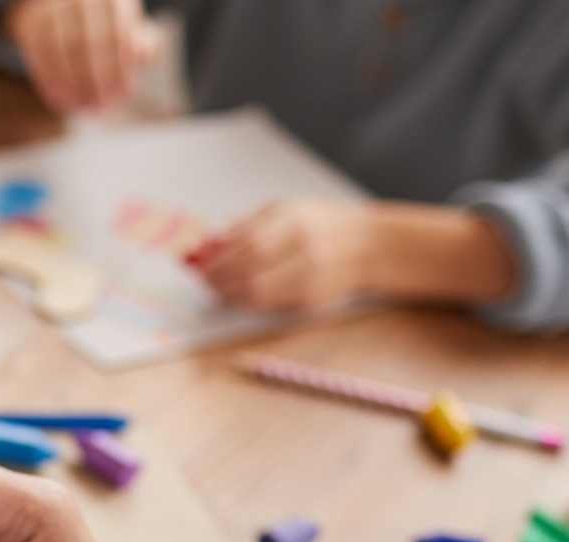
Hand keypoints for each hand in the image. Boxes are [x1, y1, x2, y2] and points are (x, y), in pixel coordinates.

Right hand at [4, 0, 159, 111]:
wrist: (59, 9)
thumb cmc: (103, 26)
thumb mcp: (126, 29)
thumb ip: (139, 43)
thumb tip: (144, 53)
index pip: (118, 36)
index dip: (120, 70)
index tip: (122, 96)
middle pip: (89, 44)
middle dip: (96, 81)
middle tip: (100, 106)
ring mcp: (54, 8)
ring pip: (64, 51)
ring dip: (73, 84)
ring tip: (81, 107)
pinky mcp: (33, 22)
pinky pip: (41, 56)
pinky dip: (51, 80)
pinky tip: (60, 100)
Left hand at [188, 198, 373, 313]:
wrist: (368, 246)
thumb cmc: (322, 223)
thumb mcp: (287, 209)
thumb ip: (249, 223)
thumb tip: (212, 242)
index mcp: (295, 221)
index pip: (248, 242)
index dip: (219, 256)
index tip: (200, 262)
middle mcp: (304, 250)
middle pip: (249, 270)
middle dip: (219, 277)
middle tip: (203, 278)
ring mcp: (309, 278)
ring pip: (256, 293)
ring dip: (229, 293)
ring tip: (216, 287)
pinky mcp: (311, 300)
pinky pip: (269, 306)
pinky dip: (247, 301)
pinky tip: (238, 294)